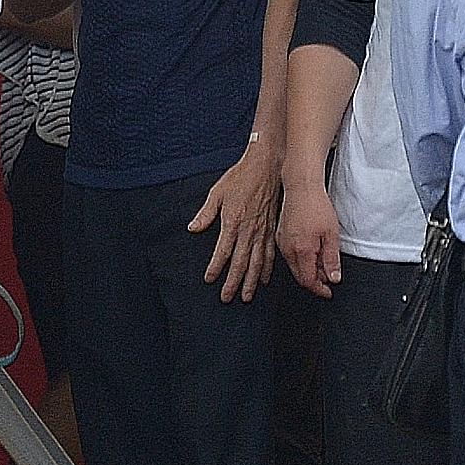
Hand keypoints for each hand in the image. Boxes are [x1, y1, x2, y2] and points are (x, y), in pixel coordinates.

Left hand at [189, 147, 278, 301]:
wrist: (266, 167)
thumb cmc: (241, 178)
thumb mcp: (217, 192)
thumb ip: (205, 213)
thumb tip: (193, 228)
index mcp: (233, 222)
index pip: (222, 251)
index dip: (215, 268)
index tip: (209, 279)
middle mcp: (249, 230)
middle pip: (241, 263)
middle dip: (233, 283)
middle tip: (227, 297)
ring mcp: (262, 231)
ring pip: (257, 262)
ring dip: (251, 281)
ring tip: (246, 296)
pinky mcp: (271, 229)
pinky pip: (270, 254)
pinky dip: (267, 269)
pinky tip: (264, 279)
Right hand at [277, 168, 341, 299]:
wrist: (301, 187)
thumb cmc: (316, 206)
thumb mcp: (332, 235)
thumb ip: (332, 259)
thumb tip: (333, 278)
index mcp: (301, 251)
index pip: (308, 280)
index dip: (320, 289)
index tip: (328, 291)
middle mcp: (288, 249)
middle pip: (300, 276)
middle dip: (315, 280)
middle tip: (329, 274)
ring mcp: (282, 242)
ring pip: (294, 266)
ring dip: (308, 268)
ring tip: (322, 258)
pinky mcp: (280, 235)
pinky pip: (289, 255)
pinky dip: (301, 258)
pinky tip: (311, 249)